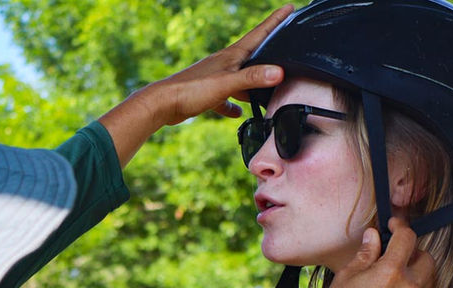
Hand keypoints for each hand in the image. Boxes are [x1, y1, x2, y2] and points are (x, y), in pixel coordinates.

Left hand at [135, 4, 293, 124]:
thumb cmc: (191, 90)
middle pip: (252, 55)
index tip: (289, 8)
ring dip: (252, 83)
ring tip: (266, 89)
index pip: (259, 34)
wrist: (162, 104)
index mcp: (231, 56)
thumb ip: (252, 78)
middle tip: (283, 47)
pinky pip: (225, 97)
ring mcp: (215, 78)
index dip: (275, 20)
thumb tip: (278, 72)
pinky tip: (236, 112)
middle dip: (268, 51)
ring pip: (240, 78)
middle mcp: (224, 64)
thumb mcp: (226, 83)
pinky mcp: (206, 94)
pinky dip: (232, 104)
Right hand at [292, 218, 434, 287]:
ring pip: (427, 278)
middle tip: (395, 250)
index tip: (393, 225)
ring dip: (415, 270)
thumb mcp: (347, 276)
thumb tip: (373, 237)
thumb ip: (365, 254)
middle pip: (426, 258)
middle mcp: (409, 286)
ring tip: (394, 272)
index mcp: (391, 271)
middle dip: (413, 250)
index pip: (407, 239)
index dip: (401, 227)